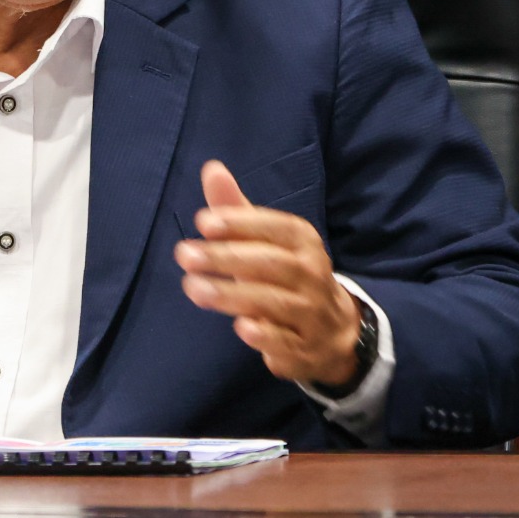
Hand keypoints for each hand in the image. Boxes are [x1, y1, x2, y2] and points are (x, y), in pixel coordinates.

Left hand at [173, 159, 362, 386]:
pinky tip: (241, 328)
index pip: (275, 227)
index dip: (240, 223)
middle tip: (185, 256)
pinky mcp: (304, 349)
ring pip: (274, 302)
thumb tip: (211, 168)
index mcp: (303, 241)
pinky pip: (288, 342)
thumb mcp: (265, 241)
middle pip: (271, 264)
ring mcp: (311, 313)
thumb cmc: (286, 275)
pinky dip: (266, 336)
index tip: (203, 222)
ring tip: (193, 287)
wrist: (333, 330)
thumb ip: (236, 210)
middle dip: (226, 258)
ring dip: (232, 295)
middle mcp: (312, 274)